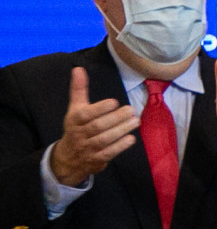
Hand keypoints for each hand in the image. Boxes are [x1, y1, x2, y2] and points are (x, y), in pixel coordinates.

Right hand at [48, 67, 139, 186]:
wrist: (67, 158)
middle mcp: (79, 134)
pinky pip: (108, 153)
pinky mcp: (96, 160)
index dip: (99, 109)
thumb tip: (78, 68)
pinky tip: (131, 138)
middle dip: (115, 118)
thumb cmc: (76, 128)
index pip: (85, 114)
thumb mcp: (75, 109)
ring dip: (121, 130)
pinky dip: (120, 146)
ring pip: (104, 140)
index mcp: (74, 120)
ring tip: (136, 121)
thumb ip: (79, 90)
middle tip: (131, 110)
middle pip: (97, 127)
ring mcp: (87, 148)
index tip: (114, 102)